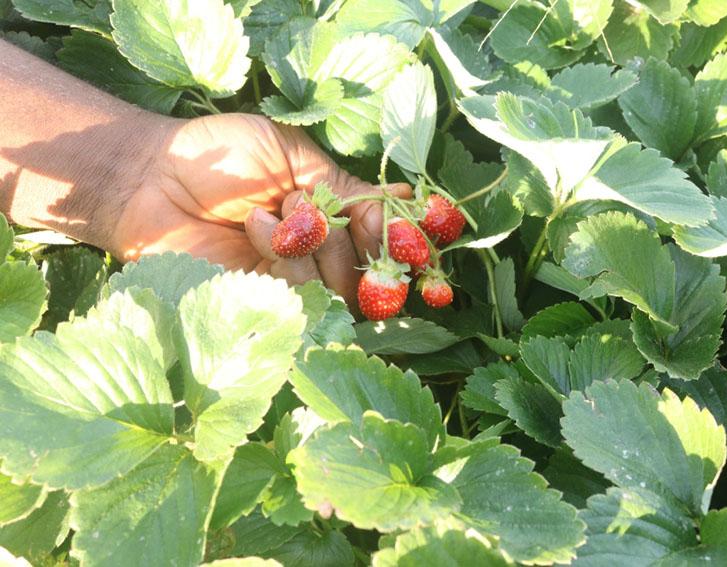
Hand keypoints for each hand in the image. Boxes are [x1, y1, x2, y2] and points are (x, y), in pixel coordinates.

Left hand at [111, 113, 408, 306]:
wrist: (154, 179)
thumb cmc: (223, 156)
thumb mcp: (292, 156)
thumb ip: (344, 186)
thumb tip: (405, 199)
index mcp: (330, 214)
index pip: (382, 238)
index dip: (395, 234)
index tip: (397, 222)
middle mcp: (318, 252)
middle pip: (366, 268)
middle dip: (346, 234)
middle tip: (307, 204)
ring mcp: (291, 280)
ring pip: (336, 283)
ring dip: (310, 240)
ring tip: (270, 209)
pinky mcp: (263, 301)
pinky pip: (299, 291)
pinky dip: (282, 252)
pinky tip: (252, 226)